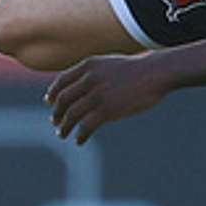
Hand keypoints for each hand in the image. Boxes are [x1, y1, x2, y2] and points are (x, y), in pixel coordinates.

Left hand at [45, 54, 171, 143]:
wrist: (155, 73)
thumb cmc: (138, 70)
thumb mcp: (110, 64)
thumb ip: (95, 73)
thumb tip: (84, 86)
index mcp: (88, 65)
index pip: (62, 80)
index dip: (53, 92)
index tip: (49, 101)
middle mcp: (89, 79)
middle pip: (64, 99)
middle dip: (57, 112)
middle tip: (55, 121)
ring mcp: (97, 95)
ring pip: (72, 114)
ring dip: (64, 126)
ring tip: (62, 134)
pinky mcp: (106, 110)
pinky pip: (86, 126)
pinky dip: (80, 135)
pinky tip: (79, 141)